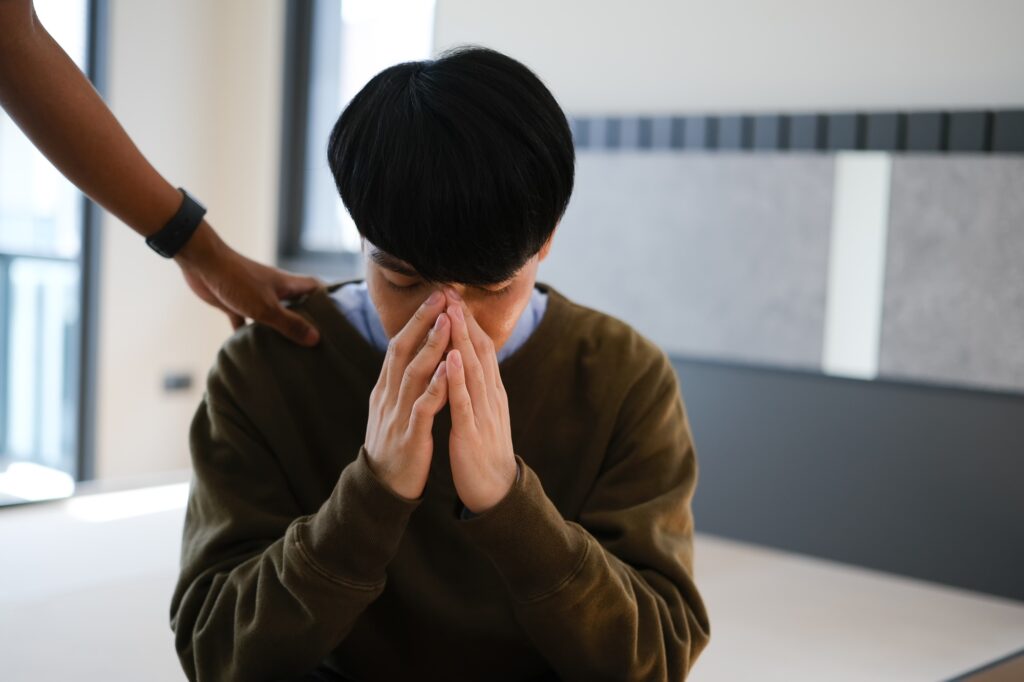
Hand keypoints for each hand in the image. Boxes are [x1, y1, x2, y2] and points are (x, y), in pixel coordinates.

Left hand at [174, 222, 322, 345]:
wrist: (202, 263)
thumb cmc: (237, 280)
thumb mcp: (267, 308)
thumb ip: (290, 324)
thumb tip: (316, 339)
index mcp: (287, 285)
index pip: (315, 289)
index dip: (327, 300)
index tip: (337, 317)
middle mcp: (274, 289)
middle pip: (295, 304)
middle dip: (305, 319)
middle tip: (315, 341)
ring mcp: (254, 295)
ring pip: (272, 314)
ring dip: (277, 329)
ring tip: (287, 350)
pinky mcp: (235, 302)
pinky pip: (245, 320)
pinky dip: (247, 334)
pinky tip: (249, 349)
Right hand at [363, 290, 450, 499]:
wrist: (382, 489)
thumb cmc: (394, 444)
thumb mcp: (393, 408)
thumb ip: (401, 382)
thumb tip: (414, 353)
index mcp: (385, 388)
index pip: (398, 345)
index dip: (415, 319)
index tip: (435, 295)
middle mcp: (388, 396)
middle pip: (402, 350)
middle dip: (422, 321)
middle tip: (441, 295)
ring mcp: (397, 415)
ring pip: (413, 373)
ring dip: (431, 346)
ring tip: (447, 322)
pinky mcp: (409, 436)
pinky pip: (423, 407)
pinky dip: (437, 386)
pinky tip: (450, 369)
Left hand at [442, 287, 517, 513]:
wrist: (496, 490)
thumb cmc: (485, 449)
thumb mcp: (483, 410)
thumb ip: (478, 385)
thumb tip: (468, 360)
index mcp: (490, 390)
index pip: (481, 348)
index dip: (468, 321)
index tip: (454, 295)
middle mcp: (490, 395)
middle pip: (479, 351)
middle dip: (465, 320)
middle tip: (452, 290)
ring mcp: (483, 412)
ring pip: (473, 370)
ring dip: (462, 340)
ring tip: (453, 312)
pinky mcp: (472, 431)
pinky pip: (464, 401)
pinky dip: (458, 378)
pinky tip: (451, 359)